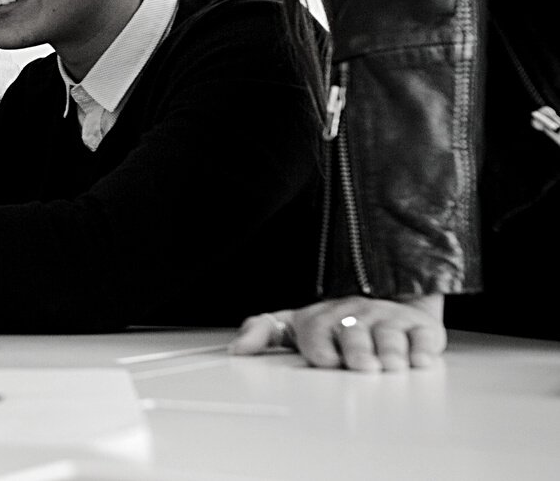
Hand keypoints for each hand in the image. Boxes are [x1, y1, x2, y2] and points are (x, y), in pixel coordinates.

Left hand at [229, 294, 444, 371]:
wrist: (385, 295)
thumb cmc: (335, 323)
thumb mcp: (294, 324)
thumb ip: (262, 332)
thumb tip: (236, 348)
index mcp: (322, 318)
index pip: (316, 329)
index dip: (320, 345)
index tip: (324, 360)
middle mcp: (355, 317)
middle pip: (355, 333)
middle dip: (357, 349)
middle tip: (360, 366)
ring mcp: (388, 320)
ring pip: (389, 334)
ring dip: (389, 351)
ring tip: (388, 365)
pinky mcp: (420, 327)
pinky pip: (424, 336)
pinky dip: (423, 348)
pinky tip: (420, 360)